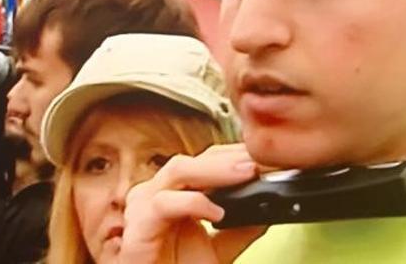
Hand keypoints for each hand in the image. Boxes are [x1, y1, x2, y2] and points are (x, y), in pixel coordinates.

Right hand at [119, 144, 262, 263]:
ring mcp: (143, 206)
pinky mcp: (137, 226)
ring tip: (245, 174)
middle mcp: (156, 193)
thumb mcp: (218, 250)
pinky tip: (217, 212)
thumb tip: (268, 208)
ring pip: (178, 171)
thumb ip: (239, 229)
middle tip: (258, 162)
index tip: (263, 156)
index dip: (233, 155)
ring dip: (214, 170)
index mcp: (173, 192)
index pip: (203, 160)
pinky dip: (193, 203)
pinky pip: (165, 204)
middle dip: (228, 158)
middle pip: (192, 160)